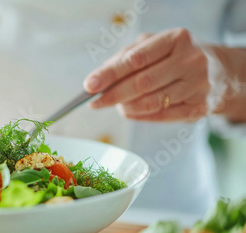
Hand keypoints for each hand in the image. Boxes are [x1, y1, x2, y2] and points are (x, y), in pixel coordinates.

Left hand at [83, 28, 209, 121]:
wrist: (218, 71)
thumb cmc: (173, 56)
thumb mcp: (153, 45)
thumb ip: (125, 57)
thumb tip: (99, 77)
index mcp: (176, 39)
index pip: (137, 59)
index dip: (110, 74)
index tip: (90, 85)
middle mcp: (191, 61)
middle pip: (143, 83)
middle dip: (114, 95)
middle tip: (95, 102)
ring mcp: (198, 85)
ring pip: (152, 102)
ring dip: (127, 107)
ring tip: (115, 105)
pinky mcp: (199, 108)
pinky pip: (162, 116)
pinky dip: (141, 116)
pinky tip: (130, 112)